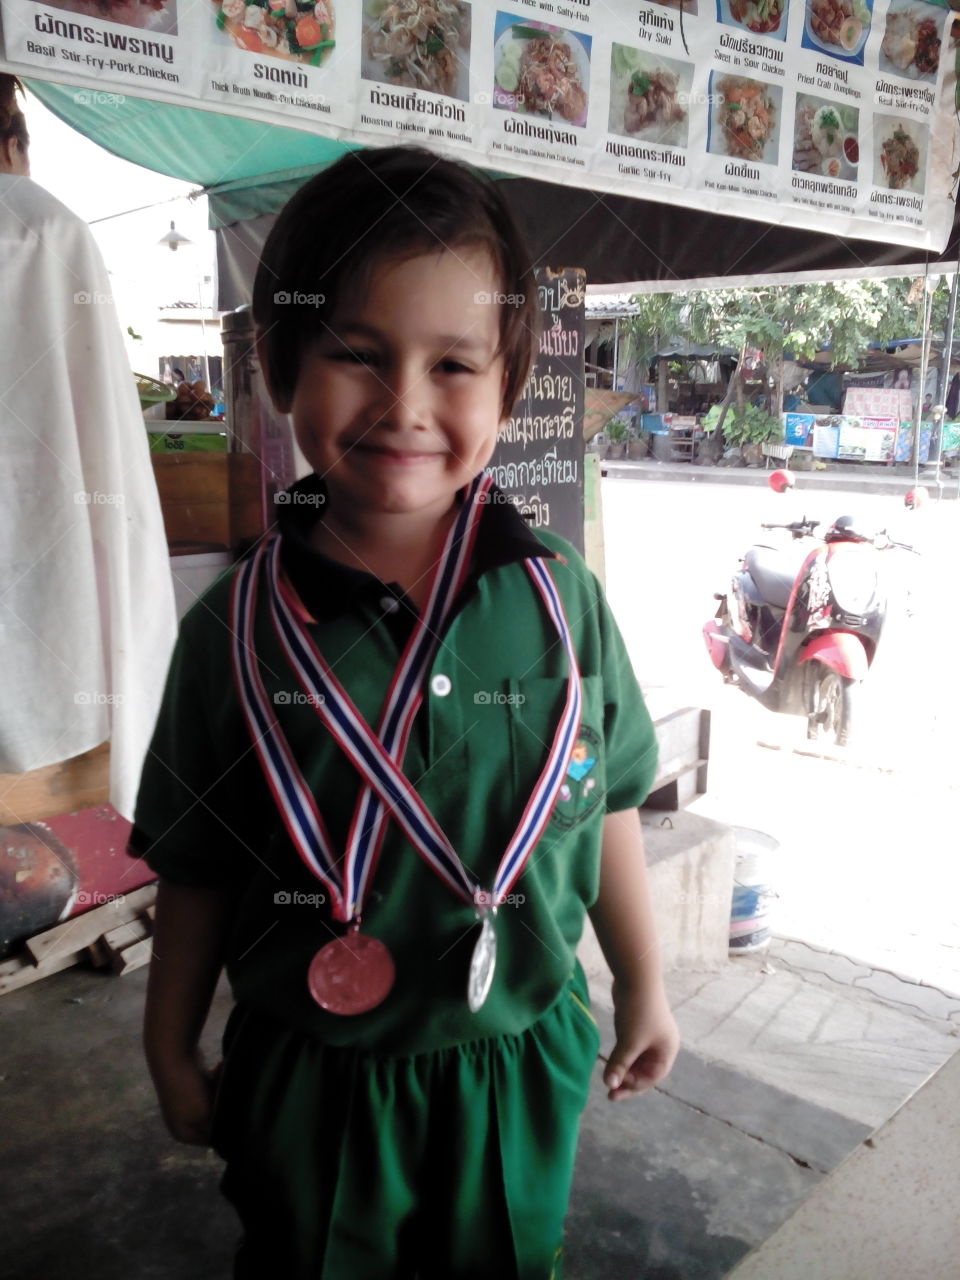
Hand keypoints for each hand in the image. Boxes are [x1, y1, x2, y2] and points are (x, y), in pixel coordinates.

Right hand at [150, 1054, 219, 1145]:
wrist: (174, 1054)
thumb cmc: (188, 1091)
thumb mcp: (205, 1117)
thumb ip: (216, 1127)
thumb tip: (227, 1132)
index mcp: (183, 1133)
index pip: (212, 1138)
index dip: (226, 1127)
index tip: (236, 1112)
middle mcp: (183, 1120)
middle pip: (215, 1118)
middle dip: (223, 1104)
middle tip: (226, 1090)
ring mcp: (188, 1100)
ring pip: (215, 1100)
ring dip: (221, 1088)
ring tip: (220, 1075)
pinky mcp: (193, 1083)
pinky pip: (211, 1085)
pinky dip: (217, 1077)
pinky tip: (219, 1066)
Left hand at [602, 982, 679, 1101]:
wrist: (635, 976)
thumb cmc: (638, 1011)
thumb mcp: (630, 1041)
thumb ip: (620, 1064)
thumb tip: (609, 1086)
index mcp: (666, 1050)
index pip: (652, 1077)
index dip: (634, 1087)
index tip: (615, 1093)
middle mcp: (660, 1044)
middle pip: (644, 1070)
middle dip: (627, 1081)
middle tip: (610, 1095)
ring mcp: (648, 1034)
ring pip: (635, 1059)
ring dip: (622, 1069)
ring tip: (607, 1082)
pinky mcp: (636, 1025)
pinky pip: (628, 1047)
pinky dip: (620, 1056)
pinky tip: (608, 1063)